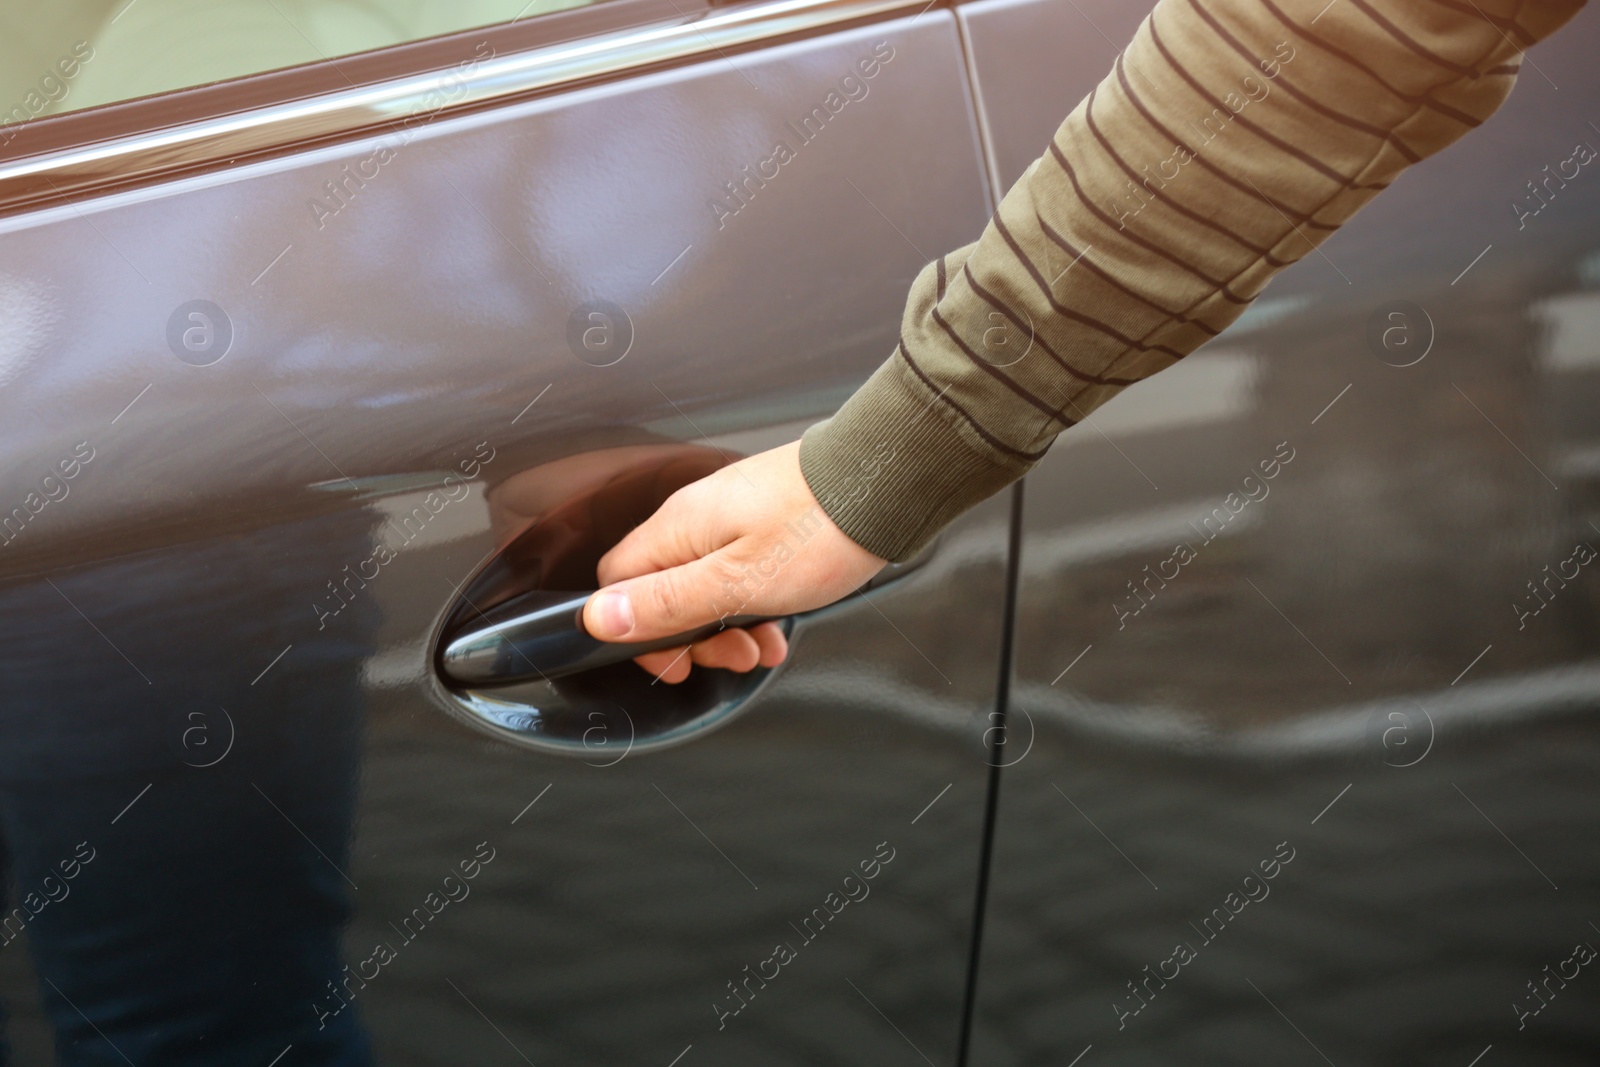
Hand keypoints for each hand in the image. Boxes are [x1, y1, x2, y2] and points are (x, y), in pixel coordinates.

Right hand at [581, 441, 885, 682]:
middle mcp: (696, 516)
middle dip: (693, 636)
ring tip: (761, 649)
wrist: (884, 482)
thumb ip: (666, 602)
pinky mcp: (763, 519)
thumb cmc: (820, 529)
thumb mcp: (736, 583)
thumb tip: (598, 618)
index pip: (616, 583)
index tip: (673, 661)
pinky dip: (756, 604)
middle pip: (662, 588)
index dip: (634, 631)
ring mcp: (731, 515)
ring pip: (705, 585)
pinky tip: (780, 625)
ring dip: (729, 627)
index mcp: (678, 528)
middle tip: (730, 657)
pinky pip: (740, 571)